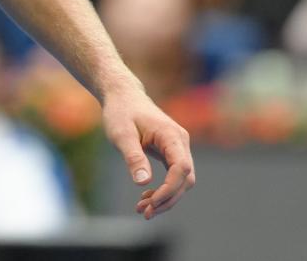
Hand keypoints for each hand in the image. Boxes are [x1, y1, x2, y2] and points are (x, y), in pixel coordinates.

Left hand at [100, 78, 195, 219]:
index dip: (169, 189)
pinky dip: (162, 189)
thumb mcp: (122, 134)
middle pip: (185, 179)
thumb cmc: (121, 112)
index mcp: (171, 135)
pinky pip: (173, 176)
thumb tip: (144, 182)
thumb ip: (133, 157)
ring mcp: (177, 147)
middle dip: (167, 199)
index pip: (181, 168)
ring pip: (181, 180)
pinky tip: (146, 197)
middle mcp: (180, 142)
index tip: (151, 202)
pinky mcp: (170, 152)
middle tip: (144, 212)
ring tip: (142, 209)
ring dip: (165, 198)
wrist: (122, 96)